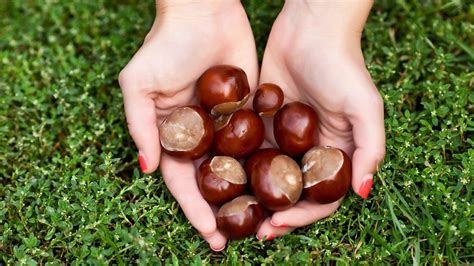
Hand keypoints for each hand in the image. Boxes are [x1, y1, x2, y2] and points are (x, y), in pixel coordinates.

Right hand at [118, 0, 257, 250]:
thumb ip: (140, 126)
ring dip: (246, 195)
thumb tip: (148, 169)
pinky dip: (265, 164)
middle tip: (235, 240)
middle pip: (212, 182)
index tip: (209, 233)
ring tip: (261, 222)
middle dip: (222, 211)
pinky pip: (257, 142)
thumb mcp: (139, 84)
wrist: (204, 11)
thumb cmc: (165, 45)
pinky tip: (278, 185)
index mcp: (173, 136)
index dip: (194, 208)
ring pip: (237, 168)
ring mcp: (226, 126)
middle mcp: (201, 136)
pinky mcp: (250, 111)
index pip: (183, 181)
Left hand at [256, 1, 384, 239]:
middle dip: (274, 214)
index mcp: (334, 154)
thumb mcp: (365, 107)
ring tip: (233, 212)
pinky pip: (248, 149)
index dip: (302, 216)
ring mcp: (284, 138)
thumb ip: (370, 149)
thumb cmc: (342, 66)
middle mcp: (309, 151)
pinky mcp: (261, 121)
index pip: (320, 197)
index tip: (278, 223)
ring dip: (253, 196)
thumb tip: (363, 193)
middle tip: (253, 230)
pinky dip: (238, 166)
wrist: (309, 28)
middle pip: (291, 193)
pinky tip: (221, 178)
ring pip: (267, 176)